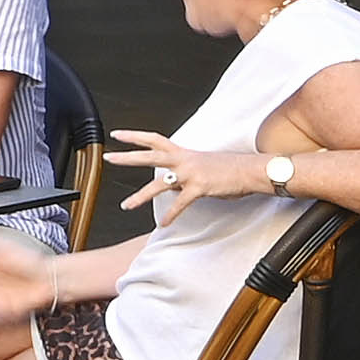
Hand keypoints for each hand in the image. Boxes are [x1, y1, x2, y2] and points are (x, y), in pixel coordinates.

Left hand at [109, 127, 250, 209]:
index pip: (154, 140)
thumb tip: (170, 186)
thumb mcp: (200, 165)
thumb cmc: (229, 168)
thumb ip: (182, 174)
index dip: (135, 136)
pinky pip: (180, 204)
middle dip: (127, 158)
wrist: (250, 170)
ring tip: (125, 205)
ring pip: (158, 184)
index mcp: (183, 152)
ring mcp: (190, 173)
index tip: (117, 135)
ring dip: (140, 196)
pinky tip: (164, 224)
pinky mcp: (199, 188)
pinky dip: (171, 215)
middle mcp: (184, 160)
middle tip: (109, 158)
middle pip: (149, 156)